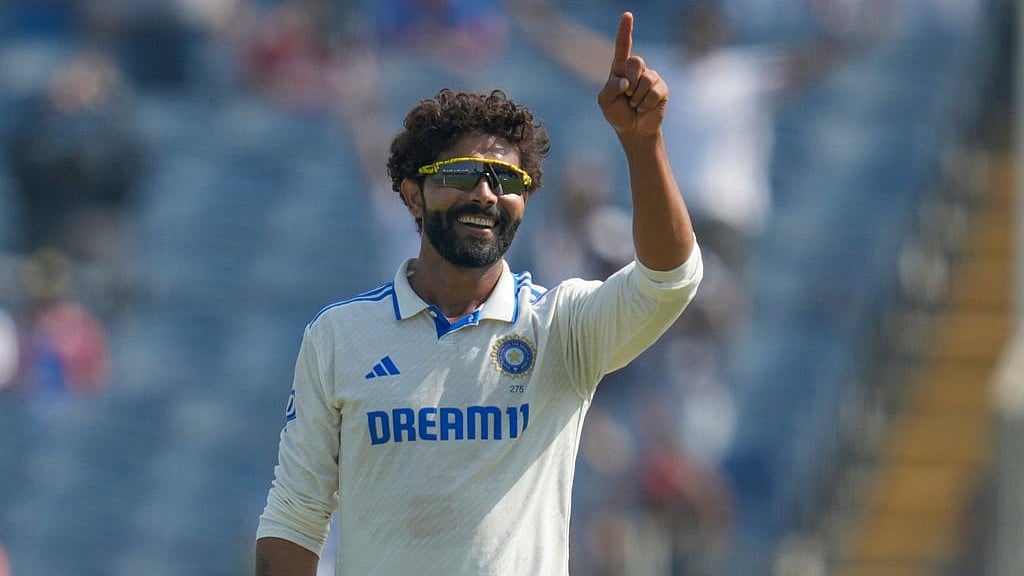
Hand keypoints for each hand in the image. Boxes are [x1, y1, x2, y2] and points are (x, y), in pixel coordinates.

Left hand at [597, 12, 667, 135]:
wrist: (633, 131)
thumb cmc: (617, 114)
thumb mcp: (605, 101)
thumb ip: (610, 89)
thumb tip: (626, 83)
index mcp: (620, 69)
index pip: (623, 46)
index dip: (625, 30)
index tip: (627, 15)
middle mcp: (636, 70)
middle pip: (636, 61)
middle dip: (630, 79)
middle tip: (627, 95)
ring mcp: (651, 78)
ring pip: (645, 79)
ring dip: (637, 97)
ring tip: (635, 104)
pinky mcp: (661, 88)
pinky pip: (654, 91)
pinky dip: (645, 103)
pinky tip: (643, 108)